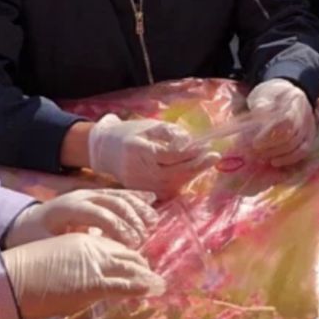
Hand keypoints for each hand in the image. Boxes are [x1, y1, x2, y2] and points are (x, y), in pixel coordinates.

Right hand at [2, 232, 164, 318]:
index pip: (115, 246)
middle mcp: (94, 248)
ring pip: (130, 268)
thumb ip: (75, 262)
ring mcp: (95, 265)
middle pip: (127, 255)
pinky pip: (123, 285)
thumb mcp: (56, 257)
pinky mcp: (93, 284)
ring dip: (146, 277)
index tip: (137, 265)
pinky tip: (153, 289)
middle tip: (152, 275)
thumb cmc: (24, 271)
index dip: (128, 256)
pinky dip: (140, 287)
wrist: (9, 278)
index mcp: (84, 240)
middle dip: (142, 266)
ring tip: (159, 283)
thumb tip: (84, 275)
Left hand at [5, 190, 157, 248]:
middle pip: (114, 202)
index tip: (131, 245)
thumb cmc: (33, 236)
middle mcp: (82, 196)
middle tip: (143, 239)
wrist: (25, 221)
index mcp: (69, 208)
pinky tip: (152, 201)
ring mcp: (91, 192)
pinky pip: (120, 192)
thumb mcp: (44, 244)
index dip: (118, 228)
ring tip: (153, 223)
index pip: (99, 215)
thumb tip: (92, 259)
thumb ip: (67, 248)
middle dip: (132, 220)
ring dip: (139, 208)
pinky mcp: (96, 194)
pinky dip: (137, 197)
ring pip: (120, 195)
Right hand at [88, 115, 217, 197]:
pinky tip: (190, 172)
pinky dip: (180, 182)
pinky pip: (164, 191)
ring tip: (205, 163)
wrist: (105, 149)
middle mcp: (135, 171)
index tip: (207, 146)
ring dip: (190, 175)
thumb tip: (193, 143)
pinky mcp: (139, 192)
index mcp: (137, 150)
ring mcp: (136, 185)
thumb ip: (172, 134)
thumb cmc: (131, 133)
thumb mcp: (150, 126)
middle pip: (171, 174)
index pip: (167, 155)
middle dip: (195, 167)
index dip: (189, 153)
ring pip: (169, 186)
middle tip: (213, 157)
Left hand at [246, 79, 316, 167]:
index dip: (271, 134)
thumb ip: (260, 104)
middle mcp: (306, 114)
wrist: (287, 91)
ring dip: (279, 154)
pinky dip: (290, 159)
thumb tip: (258, 114)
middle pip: (292, 137)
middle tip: (254, 152)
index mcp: (294, 100)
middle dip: (272, 148)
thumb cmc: (271, 94)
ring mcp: (310, 125)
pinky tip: (275, 161)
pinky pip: (304, 151)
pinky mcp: (310, 135)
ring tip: (262, 157)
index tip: (255, 142)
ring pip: (298, 146)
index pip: (287, 121)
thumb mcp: (263, 94)